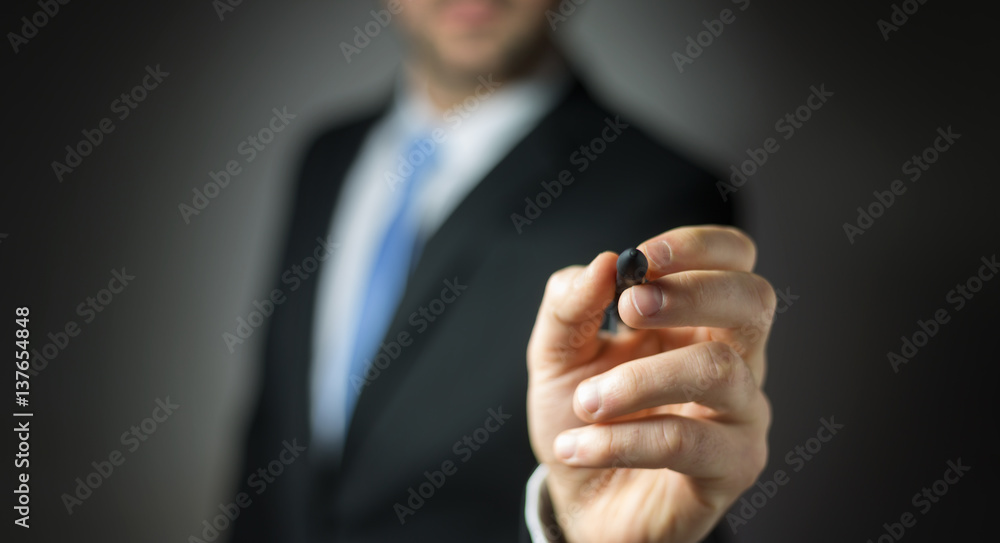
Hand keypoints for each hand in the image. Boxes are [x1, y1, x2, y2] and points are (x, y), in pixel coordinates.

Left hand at [526, 226, 773, 542]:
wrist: (579, 500)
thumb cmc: (581, 419)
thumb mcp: (557, 354)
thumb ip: (571, 304)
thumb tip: (604, 263)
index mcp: (695, 320)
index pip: (734, 259)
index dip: (698, 247)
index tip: (642, 259)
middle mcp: (733, 359)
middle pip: (753, 300)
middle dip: (690, 293)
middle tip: (630, 310)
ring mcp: (740, 414)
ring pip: (717, 370)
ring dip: (638, 380)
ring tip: (585, 404)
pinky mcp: (731, 468)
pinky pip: (685, 441)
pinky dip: (621, 440)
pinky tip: (578, 447)